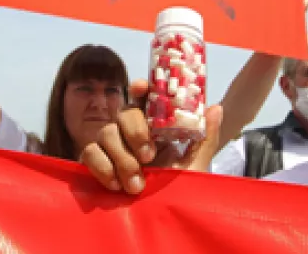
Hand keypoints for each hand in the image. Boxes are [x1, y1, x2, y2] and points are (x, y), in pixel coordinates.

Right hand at [80, 79, 222, 194]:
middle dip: (135, 133)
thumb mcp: (194, 165)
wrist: (160, 219)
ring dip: (122, 159)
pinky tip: (116, 185)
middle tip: (148, 158)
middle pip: (124, 113)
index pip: (143, 98)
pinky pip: (90, 153)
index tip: (142, 88)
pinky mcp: (96, 163)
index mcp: (154, 126)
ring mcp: (112, 147)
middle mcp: (131, 132)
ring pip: (106, 132)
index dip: (140, 88)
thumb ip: (204, 137)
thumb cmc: (178, 191)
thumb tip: (216, 107)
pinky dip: (102, 167)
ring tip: (136, 185)